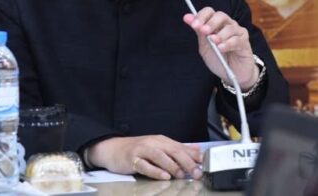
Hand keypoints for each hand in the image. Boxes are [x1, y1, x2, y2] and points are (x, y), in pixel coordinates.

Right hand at [87, 136, 202, 179]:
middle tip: (196, 172)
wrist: (113, 148)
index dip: (193, 156)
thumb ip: (177, 149)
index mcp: (161, 141)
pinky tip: (163, 176)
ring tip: (181, 174)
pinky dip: (155, 171)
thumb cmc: (137, 150)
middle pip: (173, 151)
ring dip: (172, 166)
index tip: (204, 164)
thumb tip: (197, 150)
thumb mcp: (159, 147)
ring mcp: (142, 150)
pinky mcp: (132, 159)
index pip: (181, 147)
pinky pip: (145, 165)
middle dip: (187, 162)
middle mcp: (153, 143)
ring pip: (160, 157)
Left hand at [183, 8, 257, 89]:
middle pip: (220, 15)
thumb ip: (198, 32)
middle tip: (204, 31)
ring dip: (220, 35)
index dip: (201, 16)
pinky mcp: (245, 42)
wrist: (232, 74)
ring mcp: (237, 32)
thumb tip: (187, 17)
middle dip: (211, 23)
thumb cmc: (218, 59)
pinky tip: (221, 48)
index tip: (194, 25)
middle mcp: (227, 24)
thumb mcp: (205, 46)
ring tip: (214, 42)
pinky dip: (228, 44)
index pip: (209, 12)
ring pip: (229, 27)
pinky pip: (237, 40)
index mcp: (216, 24)